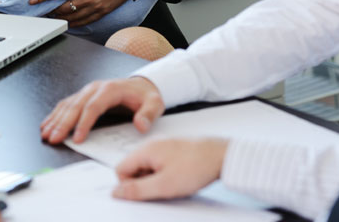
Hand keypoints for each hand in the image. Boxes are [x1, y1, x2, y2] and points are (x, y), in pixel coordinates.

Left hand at [29, 0, 134, 26]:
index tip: (32, 1)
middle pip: (62, 8)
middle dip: (48, 11)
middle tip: (39, 11)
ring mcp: (94, 8)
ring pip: (72, 17)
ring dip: (59, 18)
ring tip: (51, 18)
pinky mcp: (102, 13)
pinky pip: (85, 22)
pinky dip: (74, 24)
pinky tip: (68, 23)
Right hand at [40, 76, 163, 143]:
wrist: (141, 85)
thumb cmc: (145, 96)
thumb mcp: (155, 103)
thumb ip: (149, 114)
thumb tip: (140, 126)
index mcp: (110, 90)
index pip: (93, 107)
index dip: (84, 124)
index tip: (77, 139)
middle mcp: (95, 88)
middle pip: (75, 106)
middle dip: (63, 124)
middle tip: (54, 139)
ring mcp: (87, 91)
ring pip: (67, 105)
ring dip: (55, 120)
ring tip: (47, 134)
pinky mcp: (83, 96)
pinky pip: (66, 104)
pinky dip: (55, 115)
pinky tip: (47, 124)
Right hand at [113, 138, 228, 200]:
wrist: (222, 156)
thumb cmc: (196, 167)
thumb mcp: (164, 186)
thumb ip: (137, 190)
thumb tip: (115, 192)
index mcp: (145, 150)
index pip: (120, 169)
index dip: (128, 186)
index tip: (145, 194)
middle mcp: (152, 145)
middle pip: (134, 168)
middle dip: (144, 183)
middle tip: (162, 190)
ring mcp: (163, 147)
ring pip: (148, 168)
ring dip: (156, 180)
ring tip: (174, 184)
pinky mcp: (173, 151)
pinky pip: (160, 166)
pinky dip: (166, 175)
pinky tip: (180, 179)